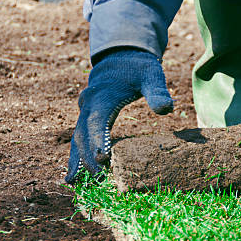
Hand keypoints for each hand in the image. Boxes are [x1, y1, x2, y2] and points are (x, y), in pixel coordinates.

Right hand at [65, 48, 173, 183]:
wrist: (120, 58)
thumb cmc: (138, 68)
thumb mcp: (151, 75)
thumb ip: (157, 91)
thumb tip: (166, 109)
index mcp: (102, 95)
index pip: (97, 121)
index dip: (97, 140)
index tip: (102, 159)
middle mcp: (88, 105)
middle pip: (83, 134)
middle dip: (87, 157)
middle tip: (98, 179)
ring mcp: (85, 113)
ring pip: (76, 139)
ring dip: (76, 160)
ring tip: (74, 183)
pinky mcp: (87, 119)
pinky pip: (79, 139)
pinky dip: (77, 156)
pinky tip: (76, 176)